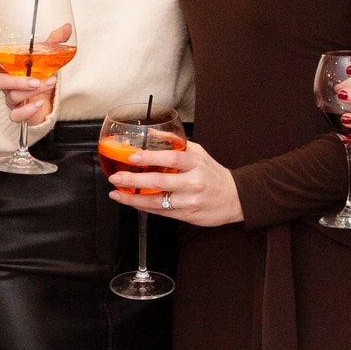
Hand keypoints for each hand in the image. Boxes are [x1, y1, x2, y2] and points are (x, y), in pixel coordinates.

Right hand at [0, 24, 72, 124]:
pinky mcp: (18, 113)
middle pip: (0, 82)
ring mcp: (11, 99)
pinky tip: (39, 103)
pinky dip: (27, 110)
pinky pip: (16, 115)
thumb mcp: (47, 58)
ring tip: (49, 83)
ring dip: (32, 91)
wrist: (48, 100)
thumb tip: (67, 28)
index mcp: (9, 68)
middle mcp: (6, 84)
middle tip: (35, 80)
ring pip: (13, 97)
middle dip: (16, 81)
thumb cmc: (41, 76)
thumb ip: (54, 43)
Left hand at [108, 136, 243, 227]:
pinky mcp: (187, 215)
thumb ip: (175, 143)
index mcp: (196, 164)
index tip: (133, 156)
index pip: (172, 159)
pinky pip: (161, 212)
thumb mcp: (198, 152)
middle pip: (159, 182)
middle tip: (116, 178)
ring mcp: (190, 201)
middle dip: (133, 180)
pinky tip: (132, 202)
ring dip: (133, 198)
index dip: (150, 158)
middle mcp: (193, 183)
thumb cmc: (212, 173)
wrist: (234, 198)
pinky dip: (144, 207)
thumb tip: (151, 134)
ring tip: (117, 193)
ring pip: (157, 201)